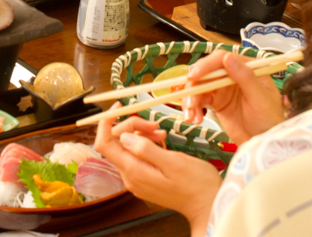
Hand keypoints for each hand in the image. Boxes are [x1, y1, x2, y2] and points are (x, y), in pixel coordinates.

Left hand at [95, 109, 220, 232]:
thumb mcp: (173, 162)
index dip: (106, 122)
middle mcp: (130, 176)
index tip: (118, 107)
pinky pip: (137, 155)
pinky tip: (161, 142)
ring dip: (141, 134)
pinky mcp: (145, 178)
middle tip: (155, 124)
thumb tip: (124, 137)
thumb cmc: (196, 185)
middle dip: (132, 126)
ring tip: (162, 134)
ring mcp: (136, 179)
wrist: (208, 205)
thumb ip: (146, 150)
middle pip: (116, 142)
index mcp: (134, 171)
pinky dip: (146, 143)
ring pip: (127, 147)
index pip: (104, 144)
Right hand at [181, 50, 285, 143]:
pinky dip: (194, 108)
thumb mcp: (260, 99)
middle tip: (188, 100)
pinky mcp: (217, 101)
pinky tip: (194, 118)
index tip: (193, 76)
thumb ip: (246, 77)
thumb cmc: (270, 120)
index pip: (222, 59)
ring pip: (200, 86)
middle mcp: (233, 74)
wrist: (265, 142)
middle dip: (194, 85)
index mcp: (247, 68)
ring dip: (191, 99)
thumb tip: (228, 58)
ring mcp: (223, 88)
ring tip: (190, 115)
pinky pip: (200, 100)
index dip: (205, 65)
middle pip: (207, 71)